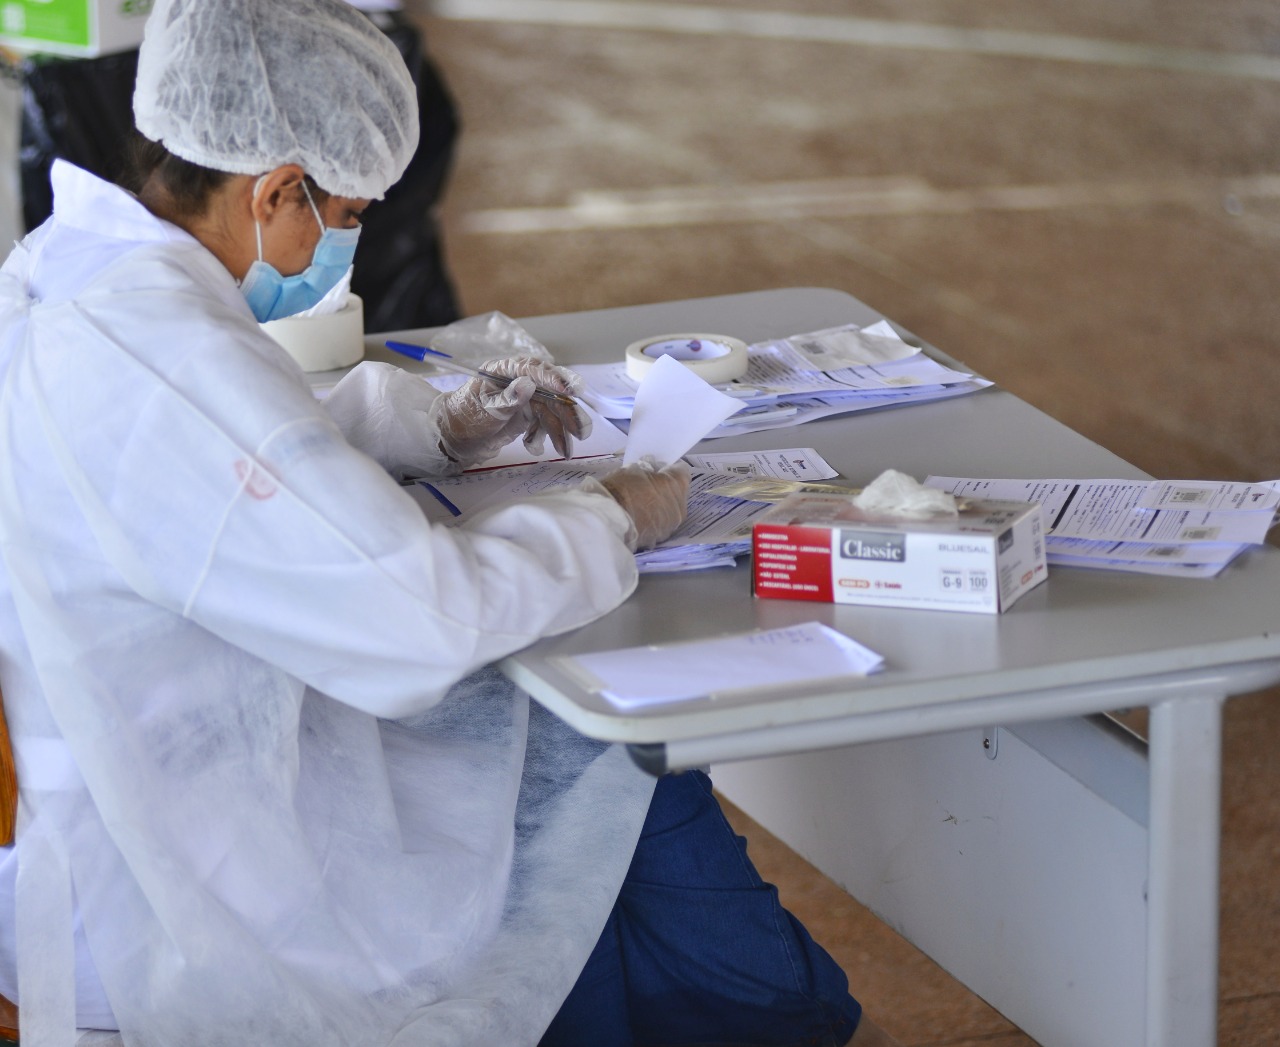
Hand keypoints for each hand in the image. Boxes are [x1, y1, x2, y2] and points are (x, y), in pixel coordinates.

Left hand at [434, 357, 590, 465]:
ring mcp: (525, 398)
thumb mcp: (484, 411)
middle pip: (550, 392)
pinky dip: (547, 436)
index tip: (568, 391)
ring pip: (551, 410)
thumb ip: (507, 399)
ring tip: (566, 450)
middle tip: (580, 429)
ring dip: (561, 430)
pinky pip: (545, 422)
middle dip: (566, 412)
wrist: (455, 440)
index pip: (532, 369)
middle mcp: (518, 381)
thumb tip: (527, 384)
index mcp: (503, 371)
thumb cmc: (464, 419)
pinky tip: (535, 447)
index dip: (552, 379)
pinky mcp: (528, 413)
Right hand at [593, 458, 690, 549]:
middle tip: (647, 487)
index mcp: (678, 483)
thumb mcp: (633, 469)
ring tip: (640, 505)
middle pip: (677, 492)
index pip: (681, 471)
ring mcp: (672, 524)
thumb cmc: (622, 489)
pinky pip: (660, 525)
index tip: (658, 470)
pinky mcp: (661, 538)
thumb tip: (652, 469)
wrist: (610, 521)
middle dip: (666, 489)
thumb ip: (648, 468)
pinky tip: (638, 519)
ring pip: (670, 510)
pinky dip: (653, 521)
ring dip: (660, 506)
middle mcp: (681, 505)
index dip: (669, 469)